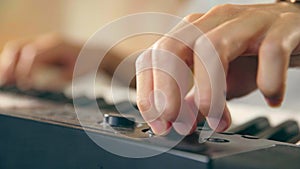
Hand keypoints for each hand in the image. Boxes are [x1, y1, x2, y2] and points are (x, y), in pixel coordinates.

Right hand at [0, 33, 80, 90]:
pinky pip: (22, 50)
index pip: (32, 54)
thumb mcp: (74, 75)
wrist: (96, 55)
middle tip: (5, 81)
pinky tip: (12, 75)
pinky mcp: (41, 45)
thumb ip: (55, 79)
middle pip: (19, 47)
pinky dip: (14, 62)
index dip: (24, 70)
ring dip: (8, 63)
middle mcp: (48, 40)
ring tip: (4, 80)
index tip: (23, 84)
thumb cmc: (87, 65)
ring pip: (17, 47)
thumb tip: (35, 84)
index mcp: (58, 46)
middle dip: (9, 65)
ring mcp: (44, 41)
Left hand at [136, 2, 299, 134]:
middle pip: (172, 47)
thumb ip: (195, 96)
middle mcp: (213, 22)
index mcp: (192, 33)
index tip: (160, 123)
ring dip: (210, 90)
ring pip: (213, 46)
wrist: (293, 32)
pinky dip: (268, 80)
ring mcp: (245, 21)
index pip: (153, 57)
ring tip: (217, 119)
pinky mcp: (279, 27)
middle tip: (180, 124)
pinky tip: (270, 97)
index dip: (149, 92)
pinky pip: (270, 51)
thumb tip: (176, 118)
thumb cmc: (252, 53)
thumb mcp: (217, 77)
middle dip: (169, 90)